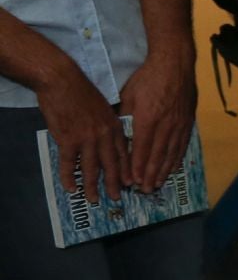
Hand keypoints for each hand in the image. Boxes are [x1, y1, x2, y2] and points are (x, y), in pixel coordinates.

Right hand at [36, 63, 128, 205]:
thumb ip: (110, 123)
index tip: (132, 183)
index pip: (124, 154)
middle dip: (115, 184)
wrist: (62, 80)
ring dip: (92, 186)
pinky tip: (71, 188)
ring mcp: (87, 139)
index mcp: (115, 127)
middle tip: (117, 198)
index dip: (128, 170)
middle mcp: (104, 136)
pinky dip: (69, 177)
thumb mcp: (105, 106)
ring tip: (93, 199)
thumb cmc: (82, 90)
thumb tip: (113, 136)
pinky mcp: (68, 140)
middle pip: (112, 165)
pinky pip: (69, 164)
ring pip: (91, 169)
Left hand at [118, 45, 195, 190]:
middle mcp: (165, 126)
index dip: (137, 167)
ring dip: (163, 171)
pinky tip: (172, 168)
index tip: (132, 181)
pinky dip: (176, 159)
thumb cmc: (148, 76)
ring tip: (157, 184)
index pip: (142, 149)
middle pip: (157, 156)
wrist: (175, 63)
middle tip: (145, 190)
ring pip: (171, 153)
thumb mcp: (129, 94)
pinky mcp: (188, 122)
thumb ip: (124, 116)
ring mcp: (179, 125)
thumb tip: (118, 133)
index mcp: (148, 119)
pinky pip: (182, 145)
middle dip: (150, 175)